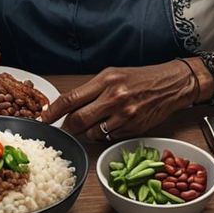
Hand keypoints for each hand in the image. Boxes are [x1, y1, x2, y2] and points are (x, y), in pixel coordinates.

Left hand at [43, 61, 195, 139]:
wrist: (170, 85)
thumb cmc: (139, 78)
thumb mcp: (111, 75)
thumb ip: (91, 90)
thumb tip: (69, 105)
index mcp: (105, 81)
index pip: (71, 99)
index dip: (53, 111)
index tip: (43, 118)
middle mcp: (114, 98)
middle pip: (79, 120)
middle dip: (67, 127)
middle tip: (63, 129)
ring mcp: (125, 116)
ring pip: (94, 133)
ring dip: (87, 133)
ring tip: (92, 125)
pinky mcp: (135, 129)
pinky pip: (110, 138)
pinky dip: (105, 135)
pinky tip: (110, 126)